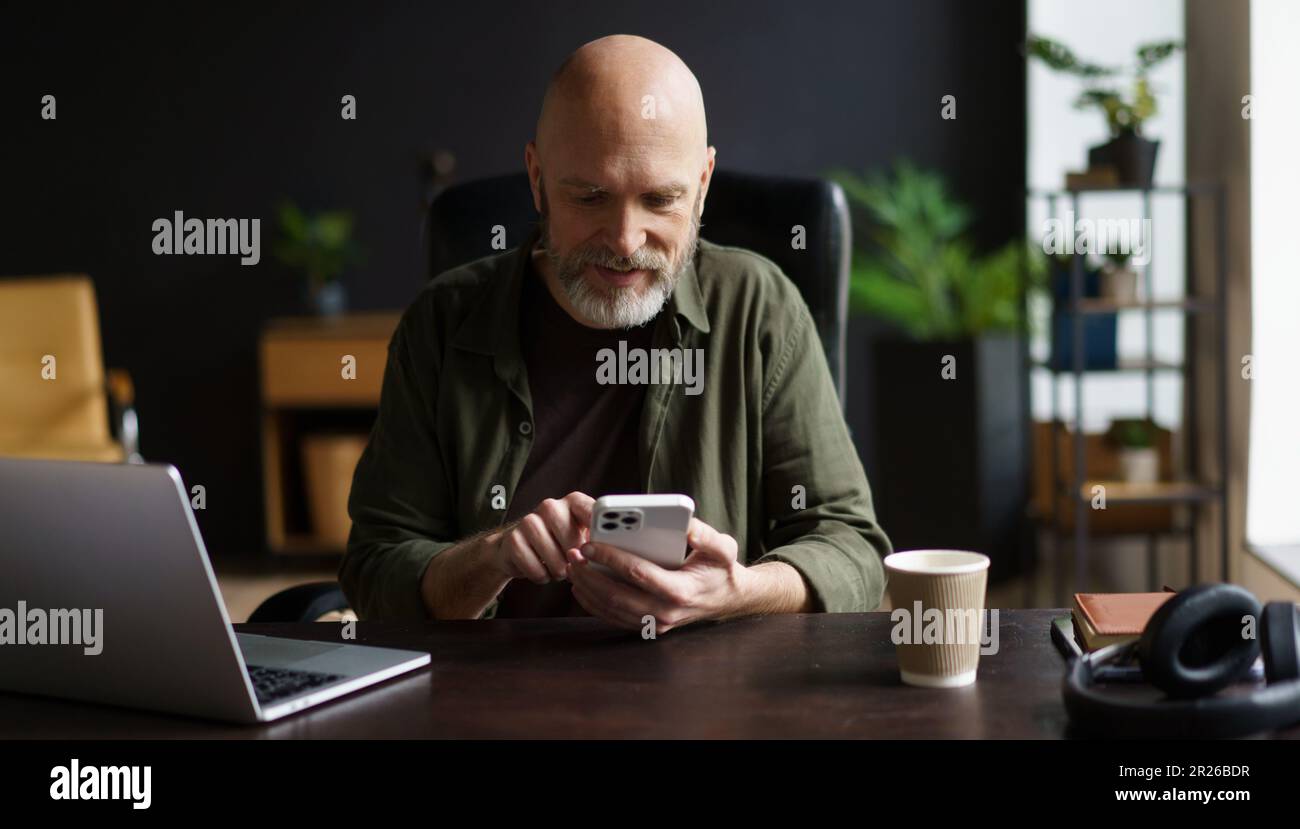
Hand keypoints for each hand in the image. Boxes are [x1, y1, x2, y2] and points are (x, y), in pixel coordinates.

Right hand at [490, 491, 593, 583]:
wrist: (520, 548)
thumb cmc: (560, 543)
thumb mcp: (582, 537)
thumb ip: (597, 541)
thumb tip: (609, 553)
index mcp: (573, 502)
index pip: (590, 510)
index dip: (597, 528)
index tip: (603, 545)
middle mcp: (550, 506)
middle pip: (571, 540)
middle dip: (575, 559)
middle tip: (573, 563)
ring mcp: (529, 521)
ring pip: (553, 557)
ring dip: (558, 571)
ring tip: (558, 567)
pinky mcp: (513, 539)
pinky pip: (535, 568)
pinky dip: (541, 576)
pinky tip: (541, 569)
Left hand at [567, 517, 745, 632]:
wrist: (727, 599)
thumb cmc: (721, 569)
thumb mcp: (723, 548)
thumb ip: (707, 536)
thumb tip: (688, 528)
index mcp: (680, 590)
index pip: (638, 573)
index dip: (610, 558)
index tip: (590, 544)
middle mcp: (666, 612)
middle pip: (617, 595)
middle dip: (589, 574)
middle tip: (573, 555)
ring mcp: (656, 623)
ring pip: (612, 609)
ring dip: (587, 588)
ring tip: (573, 567)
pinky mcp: (648, 627)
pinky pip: (614, 618)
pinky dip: (593, 603)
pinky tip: (581, 586)